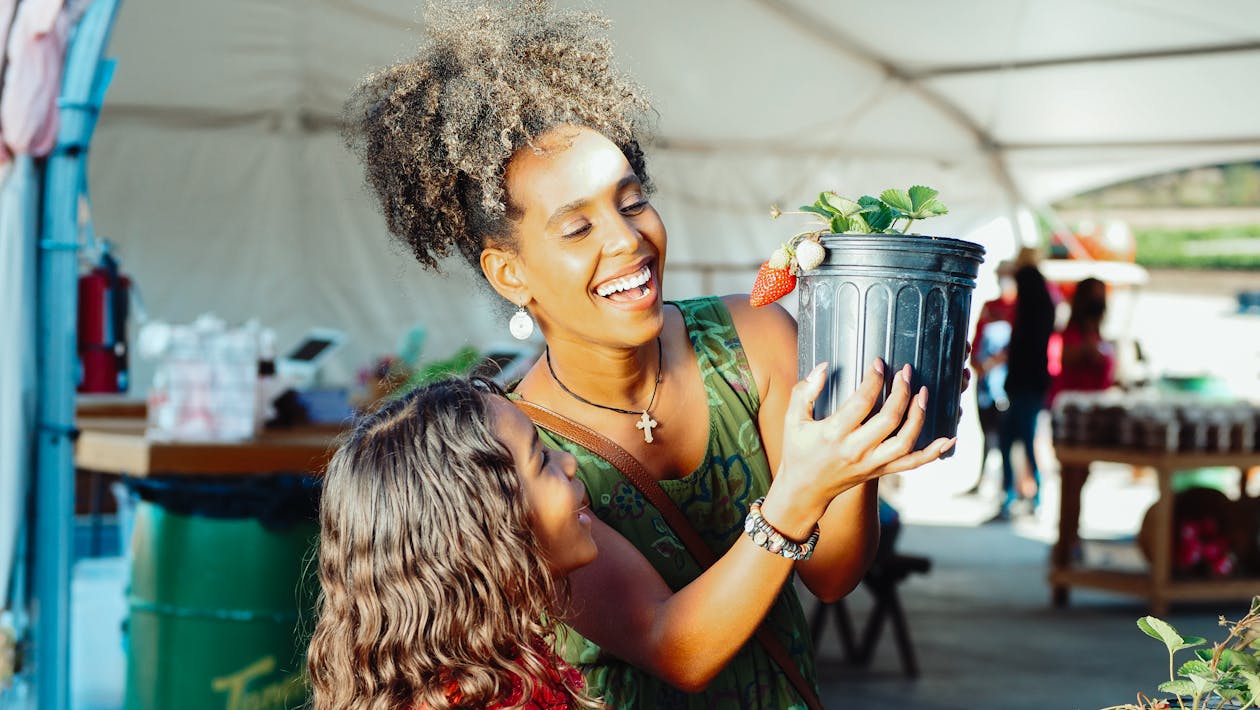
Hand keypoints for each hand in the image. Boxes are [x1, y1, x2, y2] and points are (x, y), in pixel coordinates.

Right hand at [764, 359, 954, 535]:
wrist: (804, 490)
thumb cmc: (798, 451)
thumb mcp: (793, 419)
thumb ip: (805, 391)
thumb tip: (823, 367)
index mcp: (834, 434)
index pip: (862, 402)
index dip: (874, 379)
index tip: (878, 363)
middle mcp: (856, 450)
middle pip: (889, 419)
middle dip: (901, 392)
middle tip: (905, 372)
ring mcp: (871, 463)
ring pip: (905, 441)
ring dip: (918, 416)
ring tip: (923, 393)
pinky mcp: (880, 471)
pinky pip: (912, 464)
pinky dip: (933, 453)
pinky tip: (948, 439)